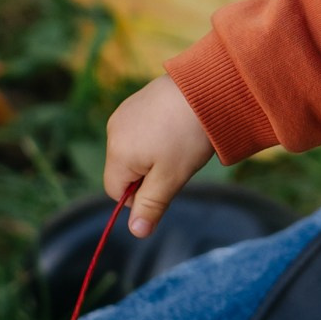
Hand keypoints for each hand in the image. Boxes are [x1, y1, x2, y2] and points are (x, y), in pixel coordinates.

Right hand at [103, 76, 217, 236]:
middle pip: (124, 169)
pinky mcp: (138, 100)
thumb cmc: (188, 136)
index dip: (139, 197)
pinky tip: (178, 127)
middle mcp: (114, 131)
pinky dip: (157, 134)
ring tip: (180, 142)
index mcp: (117, 153)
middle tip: (177, 163)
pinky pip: (141, 129)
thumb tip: (136, 232)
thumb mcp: (170, 178)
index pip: (115, 191)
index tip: (165, 185)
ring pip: (134, 149)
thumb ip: (151, 205)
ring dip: (154, 154)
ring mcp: (125, 112)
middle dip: (148, 174)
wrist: (206, 87)